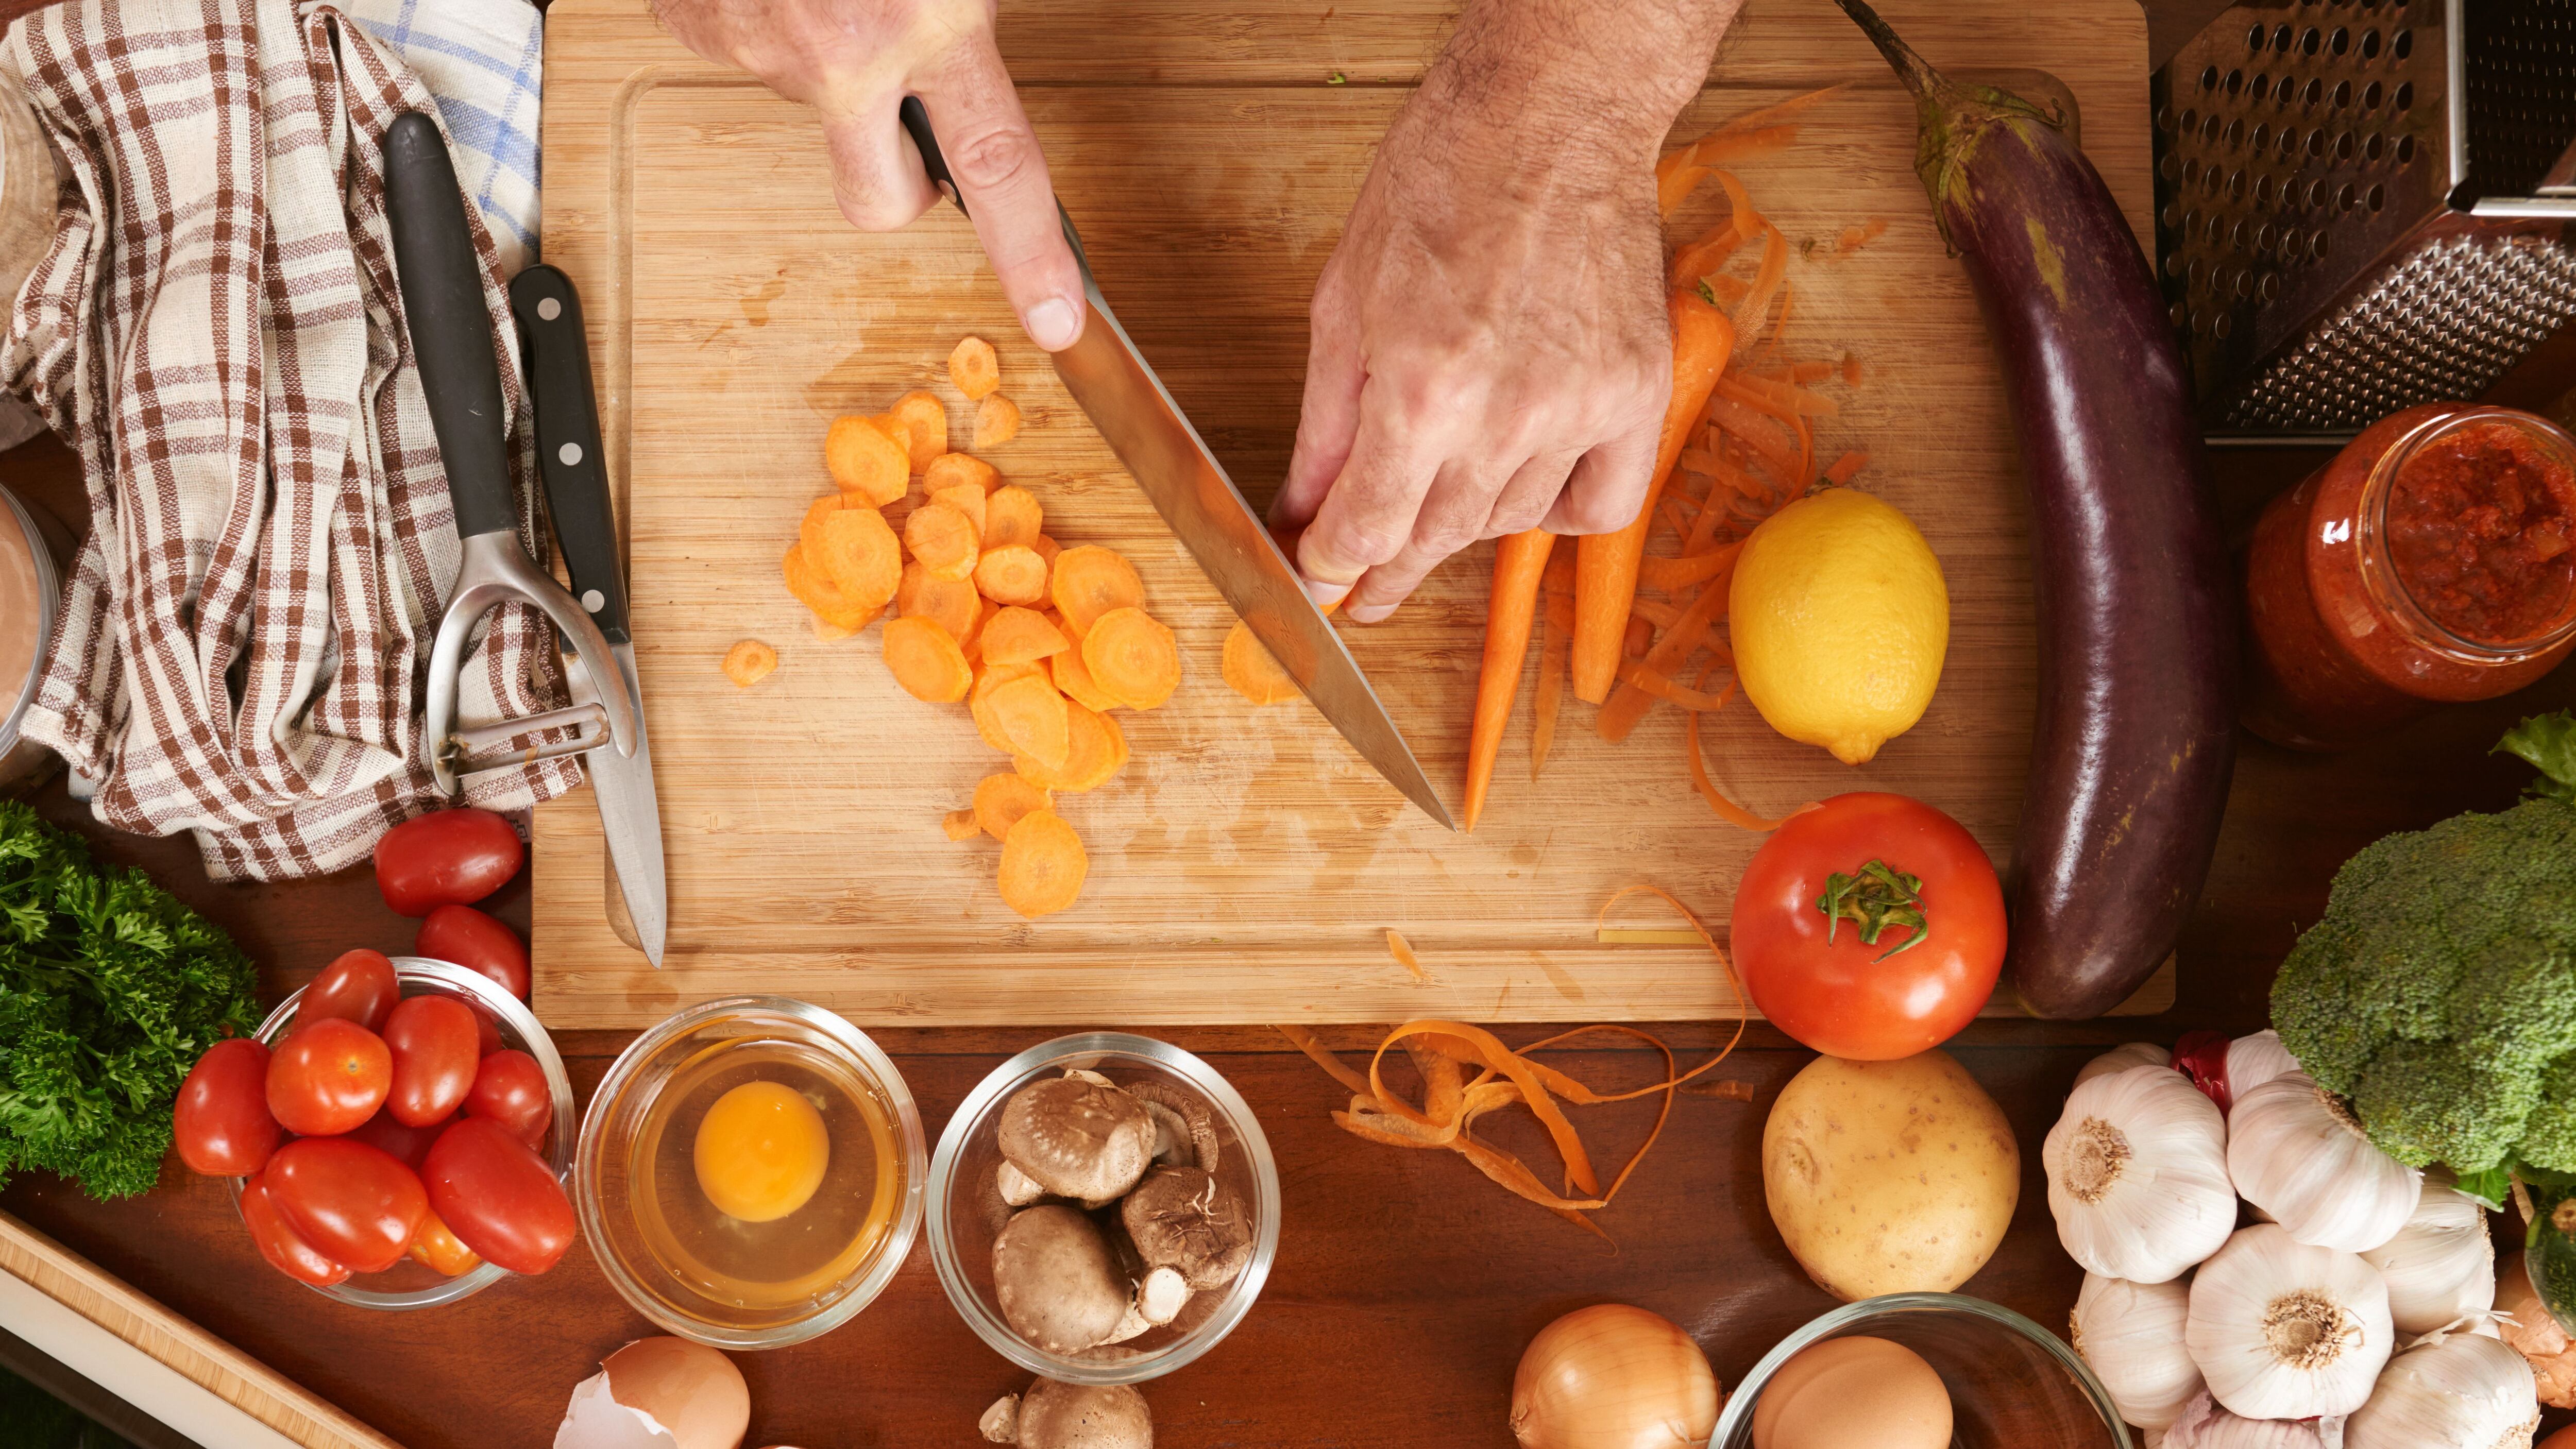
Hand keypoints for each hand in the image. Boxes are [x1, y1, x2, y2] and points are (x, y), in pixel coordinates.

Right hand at [654, 0, 1084, 350]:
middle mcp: (839, 53)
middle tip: (912, 114)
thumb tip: (977, 30)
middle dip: (901, 183)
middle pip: (879, 201)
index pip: (999, 167)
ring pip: (809, 105)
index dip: (1031, 253)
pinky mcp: (691, 19)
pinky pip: (741, 47)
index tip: (1056, 318)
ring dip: (828, 62)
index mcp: (926, 23)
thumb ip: (969, 9)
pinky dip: (764, 18)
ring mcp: (755, 45)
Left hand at [1270, 0, 1739, 621]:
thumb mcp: (1343, 305)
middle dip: (1388, 568)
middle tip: (1366, 587)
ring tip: (1438, 490)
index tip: (1321, 578)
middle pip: (1436, 539)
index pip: (1369, 529)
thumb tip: (1302, 515)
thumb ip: (1324, 430)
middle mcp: (1507, 414)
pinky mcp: (1638, 394)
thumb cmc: (1442, 183)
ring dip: (1463, 523)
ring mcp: (1581, 408)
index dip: (1333, 565)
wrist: (1551, 118)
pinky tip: (1526, 486)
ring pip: (1509, 523)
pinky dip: (1560, 512)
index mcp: (1422, 389)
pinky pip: (1600, 505)